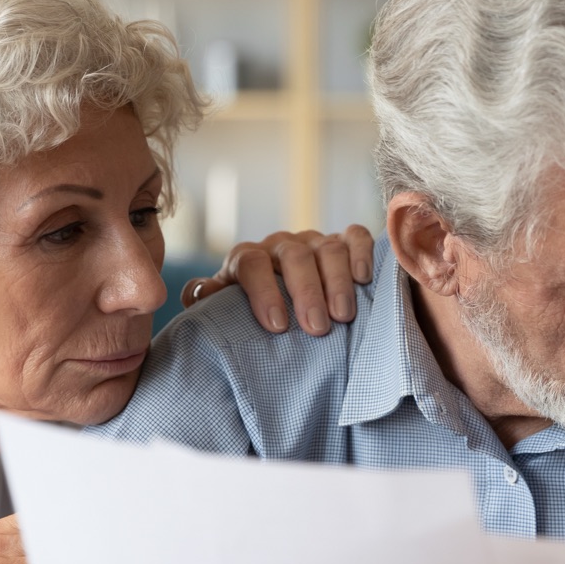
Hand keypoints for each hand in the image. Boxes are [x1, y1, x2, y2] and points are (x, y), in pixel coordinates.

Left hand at [183, 225, 375, 335]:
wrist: (276, 298)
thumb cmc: (250, 312)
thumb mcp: (222, 307)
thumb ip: (205, 299)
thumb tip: (202, 292)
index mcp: (247, 258)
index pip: (251, 263)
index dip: (264, 292)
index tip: (278, 326)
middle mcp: (281, 244)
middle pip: (294, 255)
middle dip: (306, 291)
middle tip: (316, 327)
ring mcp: (314, 241)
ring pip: (328, 248)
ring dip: (336, 281)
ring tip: (342, 316)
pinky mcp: (343, 242)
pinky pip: (355, 236)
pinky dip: (361, 252)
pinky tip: (363, 278)